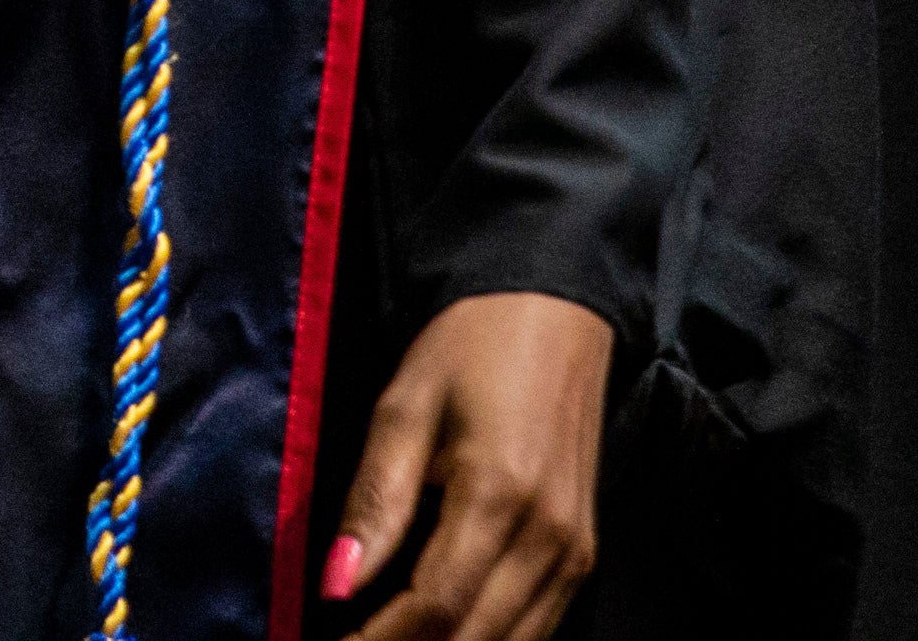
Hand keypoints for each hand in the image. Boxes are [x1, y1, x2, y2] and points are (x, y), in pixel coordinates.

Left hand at [319, 289, 609, 640]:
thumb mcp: (404, 407)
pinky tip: (442, 633)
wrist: (554, 311)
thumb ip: (375, 501)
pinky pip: (537, 627)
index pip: (434, 606)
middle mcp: (549, 537)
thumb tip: (334, 584)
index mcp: (498, 494)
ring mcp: (575, 552)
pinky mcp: (583, 555)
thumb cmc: (470, 348)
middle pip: (474, 639)